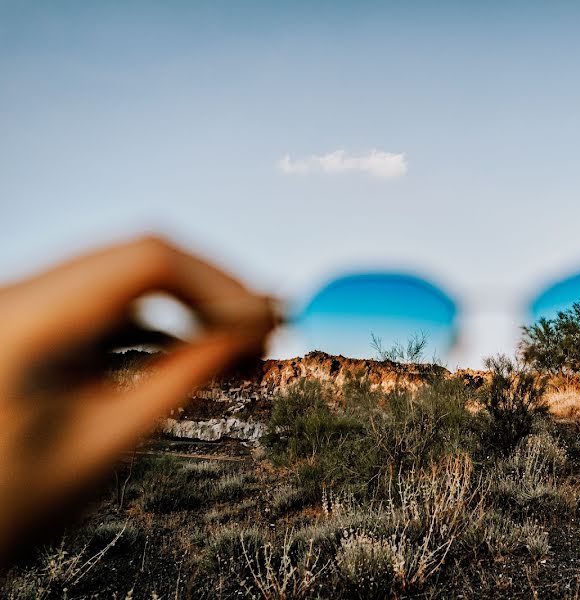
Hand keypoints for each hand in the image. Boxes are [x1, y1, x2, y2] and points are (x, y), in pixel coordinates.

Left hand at [0, 236, 275, 561]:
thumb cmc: (10, 502)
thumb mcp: (107, 441)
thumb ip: (185, 378)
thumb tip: (252, 333)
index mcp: (26, 320)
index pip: (146, 262)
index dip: (220, 284)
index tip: (269, 321)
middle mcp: (16, 294)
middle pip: (138, 258)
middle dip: (213, 292)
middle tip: (268, 330)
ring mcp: (20, 302)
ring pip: (126, 273)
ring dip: (189, 304)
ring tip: (241, 342)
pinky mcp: (29, 318)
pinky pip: (105, 299)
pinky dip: (157, 319)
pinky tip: (194, 347)